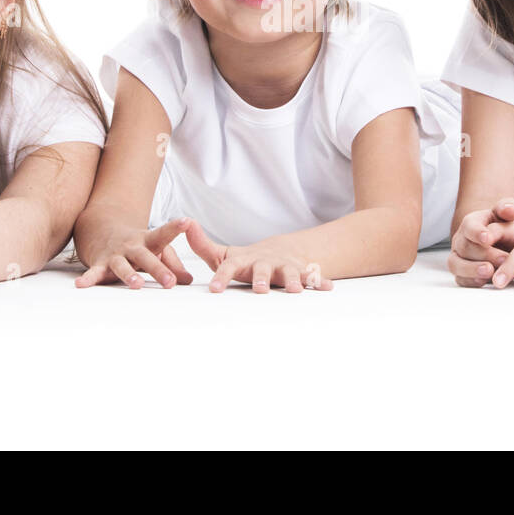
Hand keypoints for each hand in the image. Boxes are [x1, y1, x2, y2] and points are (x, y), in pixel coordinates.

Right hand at [74, 217, 193, 288]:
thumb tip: (188, 281)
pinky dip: (88, 279)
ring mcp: (115, 255)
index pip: (163, 234)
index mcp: (148, 242)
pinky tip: (81, 284)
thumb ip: (172, 264)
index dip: (175, 228)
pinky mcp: (99, 264)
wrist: (101, 230)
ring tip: (137, 284)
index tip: (187, 222)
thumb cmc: (135, 245)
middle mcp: (132, 247)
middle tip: (170, 282)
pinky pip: (94, 273)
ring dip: (129, 275)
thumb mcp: (154, 249)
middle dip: (158, 270)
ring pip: (122, 266)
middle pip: (146, 258)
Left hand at [184, 219, 332, 293]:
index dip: (222, 277)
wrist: (282, 252)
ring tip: (296, 290)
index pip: (229, 267)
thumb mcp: (225, 254)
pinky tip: (328, 288)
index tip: (215, 290)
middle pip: (263, 270)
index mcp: (245, 261)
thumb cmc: (247, 260)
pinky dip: (321, 282)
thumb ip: (203, 245)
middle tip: (261, 289)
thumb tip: (185, 224)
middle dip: (262, 278)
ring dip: (293, 281)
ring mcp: (284, 267)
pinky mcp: (301, 272)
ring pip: (290, 273)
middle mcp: (265, 263)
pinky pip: (313, 277)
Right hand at [448, 198, 513, 286]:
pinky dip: (471, 281)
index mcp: (472, 223)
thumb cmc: (506, 228)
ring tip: (490, 272)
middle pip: (465, 247)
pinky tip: (484, 282)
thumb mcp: (511, 215)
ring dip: (472, 269)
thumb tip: (509, 208)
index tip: (488, 238)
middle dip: (484, 254)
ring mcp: (459, 258)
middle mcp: (461, 240)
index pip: (469, 226)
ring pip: (456, 264)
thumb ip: (509, 208)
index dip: (477, 232)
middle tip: (504, 259)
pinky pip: (460, 279)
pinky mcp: (462, 274)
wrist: (503, 243)